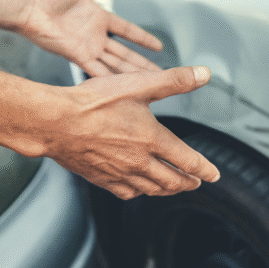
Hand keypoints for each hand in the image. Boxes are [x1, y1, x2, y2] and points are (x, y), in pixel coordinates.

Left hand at [20, 0, 162, 75]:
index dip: (142, 38)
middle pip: (125, 53)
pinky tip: (122, 87)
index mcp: (99, 17)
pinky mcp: (77, 56)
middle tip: (159, 73)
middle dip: (142, 64)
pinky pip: (97, 70)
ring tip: (147, 82)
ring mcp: (87, 47)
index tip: (158, 47)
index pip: (127, 30)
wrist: (28, 5)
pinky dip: (109, 79)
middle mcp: (95, 35)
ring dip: (130, 74)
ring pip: (115, 64)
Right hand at [45, 66, 219, 198]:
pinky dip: (140, 193)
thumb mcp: (139, 84)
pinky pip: (127, 193)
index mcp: (153, 140)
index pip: (188, 161)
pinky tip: (139, 189)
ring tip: (174, 187)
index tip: (213, 175)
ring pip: (152, 190)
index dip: (204, 169)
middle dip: (188, 182)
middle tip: (196, 182)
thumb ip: (174, 80)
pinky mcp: (101, 178)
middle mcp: (139, 162)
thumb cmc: (93, 102)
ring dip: (167, 190)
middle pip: (172, 181)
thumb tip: (203, 74)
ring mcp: (120, 173)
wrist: (55, 122)